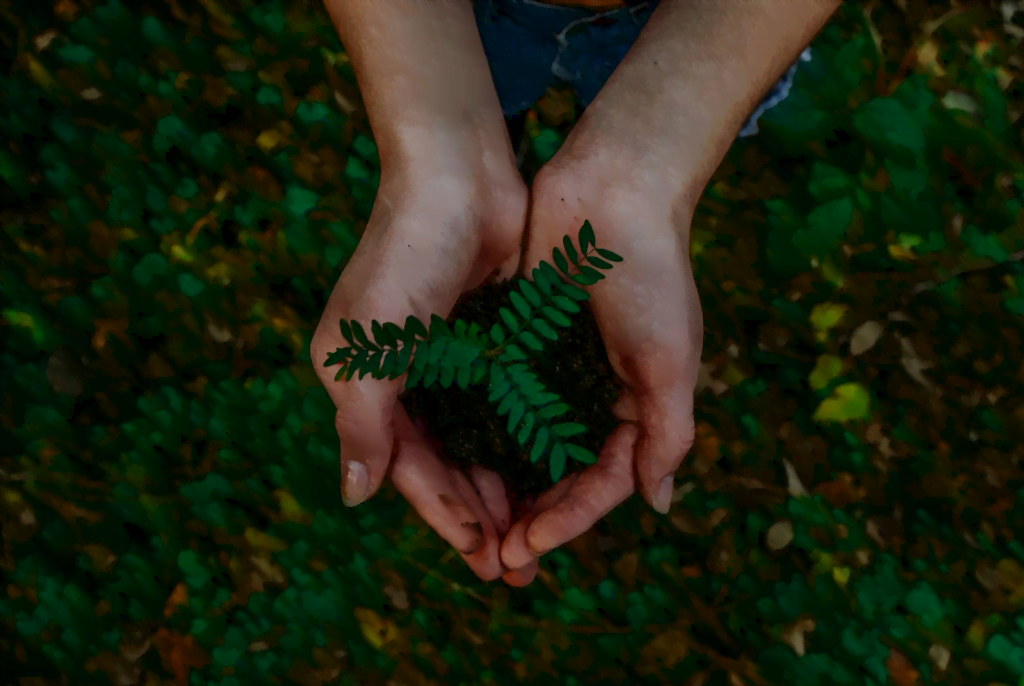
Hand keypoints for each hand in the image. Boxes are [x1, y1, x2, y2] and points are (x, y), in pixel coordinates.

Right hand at [310, 163, 527, 581]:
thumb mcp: (368, 346)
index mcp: (366, 384)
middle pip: (444, 465)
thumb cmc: (404, 257)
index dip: (444, 515)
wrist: (458, 176)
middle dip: (477, 515)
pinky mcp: (489, 341)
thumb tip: (354, 498)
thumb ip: (362, 423)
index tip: (482, 558)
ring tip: (535, 532)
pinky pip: (505, 407)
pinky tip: (547, 471)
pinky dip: (521, 442)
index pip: (407, 468)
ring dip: (502, 487)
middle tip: (516, 565)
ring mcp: (449, 361)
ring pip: (477, 443)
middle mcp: (405, 379)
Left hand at [498, 141, 704, 582]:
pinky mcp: (518, 342)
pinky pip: (496, 399)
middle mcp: (592, 397)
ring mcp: (553, 372)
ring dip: (500, 487)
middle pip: (557, 476)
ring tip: (469, 525)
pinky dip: (479, 432)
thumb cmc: (652, 274)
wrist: (613, 190)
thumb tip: (657, 504)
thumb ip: (666, 433)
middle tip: (494, 559)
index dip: (567, 520)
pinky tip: (452, 459)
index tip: (528, 546)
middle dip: (530, 518)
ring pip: (522, 447)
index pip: (600, 484)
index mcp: (636, 407)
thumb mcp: (671, 359)